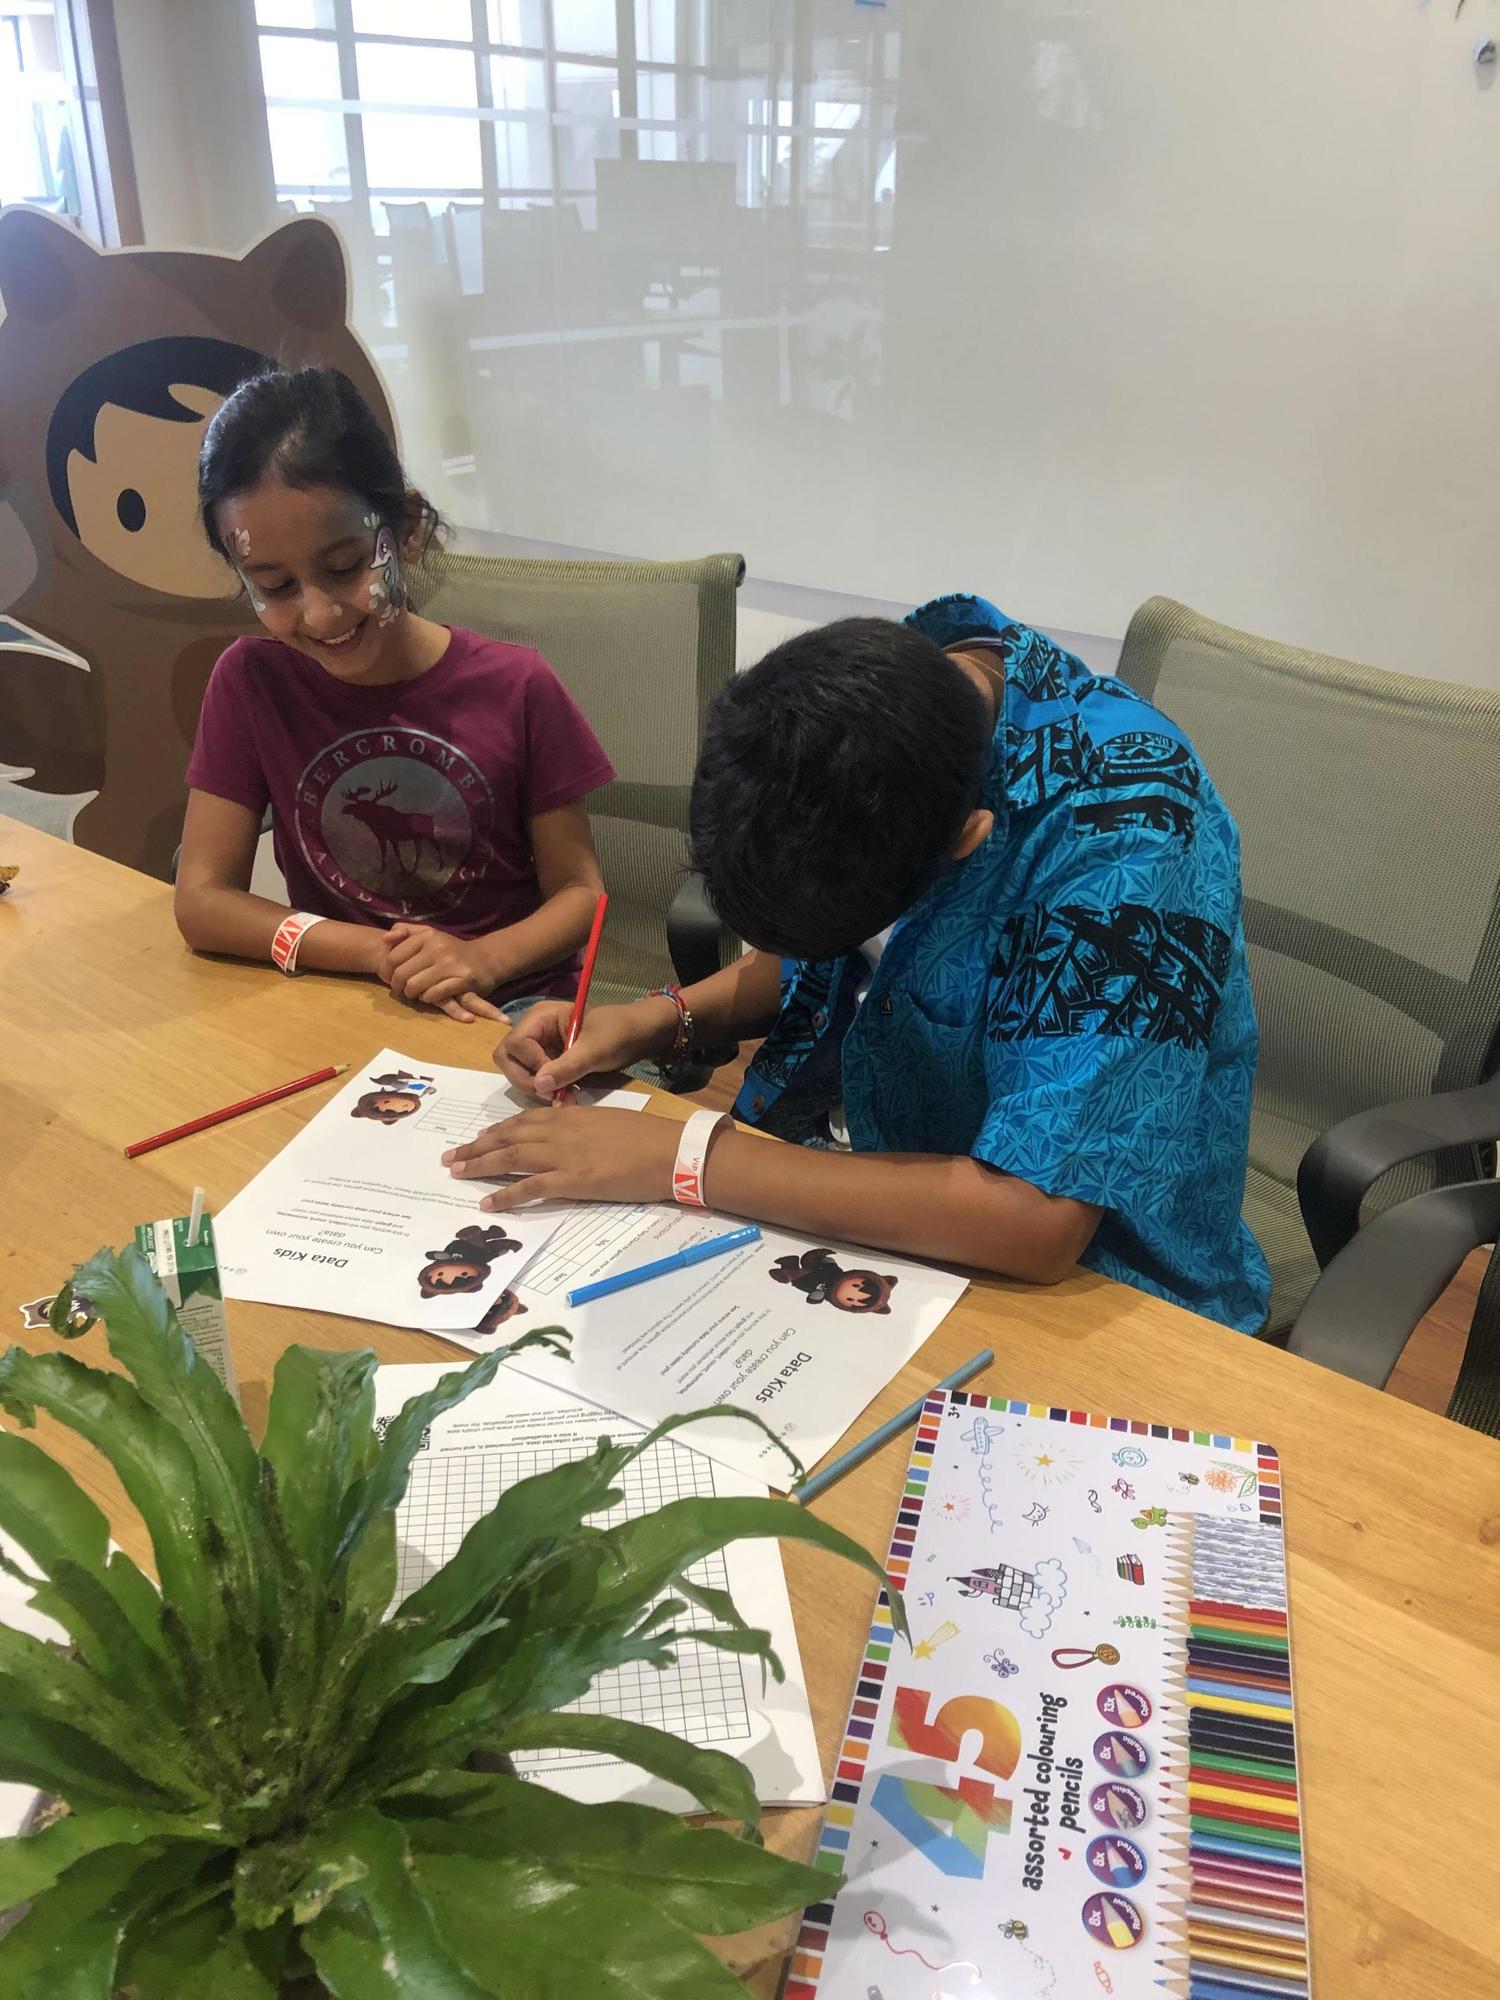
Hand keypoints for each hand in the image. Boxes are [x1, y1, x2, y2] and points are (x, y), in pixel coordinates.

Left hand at [381, 923, 505, 1023]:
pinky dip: (428, 998)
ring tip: (415, 994)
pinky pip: (434, 994)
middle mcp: (438, 947)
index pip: (393, 957)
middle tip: (401, 990)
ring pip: (415, 985)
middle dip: (398, 986)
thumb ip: (405, 932)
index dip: (387, 971)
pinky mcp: (463, 980)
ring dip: (412, 994)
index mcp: (427, 935)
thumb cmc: (451, 950)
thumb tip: (385, 938)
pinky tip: (430, 996)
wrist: (486, 959)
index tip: (391, 978)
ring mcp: (451, 964)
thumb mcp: (429, 934)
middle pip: (402, 974)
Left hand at [443, 1106, 680, 1207]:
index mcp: (571, 1116)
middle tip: (452, 1156)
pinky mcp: (573, 1180)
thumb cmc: (650, 1138)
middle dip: (477, 1146)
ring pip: (511, 1157)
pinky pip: (530, 1187)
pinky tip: (488, 1203)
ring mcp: (565, 1155)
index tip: (478, 1138)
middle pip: (509, 1136)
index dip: (497, 1130)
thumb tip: (570, 1136)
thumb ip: (583, 1128)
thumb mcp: (610, 1123)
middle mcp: (561, 1131)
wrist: (671, 1152)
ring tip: (457, 1173)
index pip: (524, 1120)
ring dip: (480, 1165)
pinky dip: (506, 1194)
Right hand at [496, 996, 677, 1099]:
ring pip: (518, 1072)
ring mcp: (538, 1046)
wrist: (638, 1035)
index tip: (555, 1079)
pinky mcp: (547, 1061)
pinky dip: (546, 1091)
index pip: (516, 1044)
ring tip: (565, 1097)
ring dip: (537, 1089)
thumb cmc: (618, 1032)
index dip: (532, 1065)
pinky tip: (567, 1097)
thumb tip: (539, 1085)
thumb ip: (567, 1066)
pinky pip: (534, 1079)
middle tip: (551, 1094)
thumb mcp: (595, 1049)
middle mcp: (533, 1029)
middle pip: (507, 1058)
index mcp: (541, 1016)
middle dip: (526, 1080)